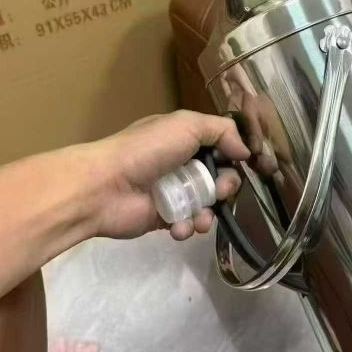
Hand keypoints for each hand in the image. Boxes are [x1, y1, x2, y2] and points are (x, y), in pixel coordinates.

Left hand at [91, 110, 249, 240]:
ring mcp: (174, 193)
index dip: (235, 157)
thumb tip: (246, 151)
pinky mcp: (165, 218)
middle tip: (218, 191)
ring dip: (209, 213)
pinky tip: (178, 226)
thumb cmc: (147, 150)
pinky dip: (188, 227)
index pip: (221, 148)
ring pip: (207, 206)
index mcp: (184, 139)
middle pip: (220, 179)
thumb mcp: (186, 125)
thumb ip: (222, 131)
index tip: (246, 165)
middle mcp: (182, 164)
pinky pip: (189, 225)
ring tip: (199, 217)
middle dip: (225, 188)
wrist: (106, 187)